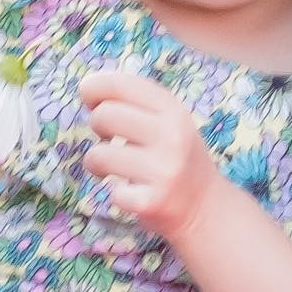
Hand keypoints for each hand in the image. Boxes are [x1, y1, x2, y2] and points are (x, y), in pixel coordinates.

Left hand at [80, 70, 222, 247]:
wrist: (205, 207)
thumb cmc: (176, 157)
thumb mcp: (169, 121)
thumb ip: (136, 102)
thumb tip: (87, 87)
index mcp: (174, 111)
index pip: (122, 84)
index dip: (94, 86)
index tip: (88, 95)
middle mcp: (171, 136)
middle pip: (104, 115)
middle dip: (97, 126)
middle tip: (109, 138)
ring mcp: (163, 170)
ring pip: (98, 155)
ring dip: (96, 162)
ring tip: (113, 168)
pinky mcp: (151, 202)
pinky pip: (110, 191)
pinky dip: (116, 194)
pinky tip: (132, 192)